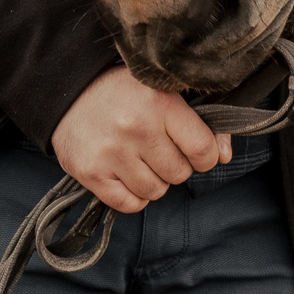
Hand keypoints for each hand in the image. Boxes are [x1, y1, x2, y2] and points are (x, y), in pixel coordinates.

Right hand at [51, 68, 230, 212]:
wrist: (69, 89)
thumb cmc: (123, 91)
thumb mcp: (164, 92)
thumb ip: (199, 123)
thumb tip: (224, 155)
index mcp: (160, 103)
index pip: (202, 149)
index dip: (206, 156)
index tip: (196, 152)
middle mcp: (136, 129)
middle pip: (179, 173)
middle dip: (176, 166)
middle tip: (160, 149)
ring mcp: (112, 153)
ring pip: (156, 191)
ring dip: (154, 181)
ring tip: (141, 159)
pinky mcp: (91, 172)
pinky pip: (129, 204)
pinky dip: (134, 195)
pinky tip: (128, 174)